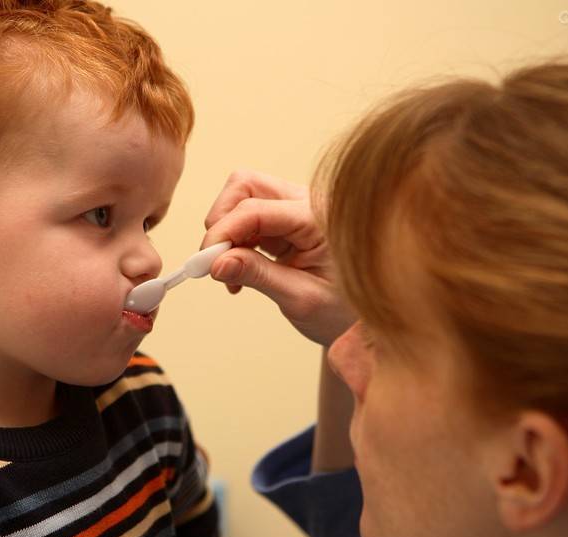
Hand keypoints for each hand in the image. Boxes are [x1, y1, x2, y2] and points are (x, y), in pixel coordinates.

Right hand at [202, 170, 355, 345]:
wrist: (363, 319)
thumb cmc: (344, 310)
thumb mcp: (301, 299)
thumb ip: (258, 276)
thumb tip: (216, 264)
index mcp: (319, 218)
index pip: (256, 209)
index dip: (223, 233)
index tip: (205, 264)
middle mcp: (308, 202)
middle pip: (245, 185)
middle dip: (221, 220)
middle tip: (214, 261)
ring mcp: (296, 208)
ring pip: (242, 195)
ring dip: (226, 230)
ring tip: (230, 271)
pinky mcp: (286, 220)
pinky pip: (247, 215)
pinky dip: (234, 240)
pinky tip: (240, 270)